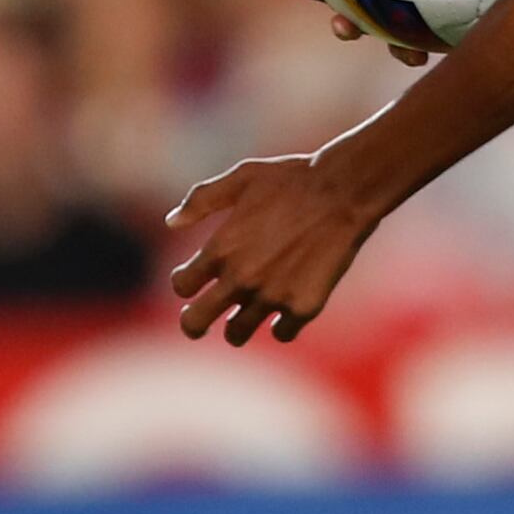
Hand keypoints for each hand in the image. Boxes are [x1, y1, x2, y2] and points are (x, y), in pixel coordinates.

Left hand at [166, 154, 376, 345]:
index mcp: (220, 249)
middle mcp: (241, 279)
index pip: (182, 286)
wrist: (343, 192)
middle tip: (201, 319)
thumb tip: (171, 222)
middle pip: (195, 323)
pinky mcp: (303, 308)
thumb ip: (202, 200)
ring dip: (237, 326)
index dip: (185, 282)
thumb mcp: (241, 178)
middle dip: (193, 323)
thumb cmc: (290, 180)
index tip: (196, 278)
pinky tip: (284, 308)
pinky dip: (280, 325)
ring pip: (237, 334)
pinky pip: (281, 333)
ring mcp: (272, 297)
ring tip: (245, 314)